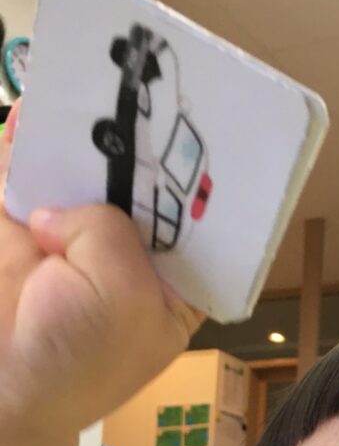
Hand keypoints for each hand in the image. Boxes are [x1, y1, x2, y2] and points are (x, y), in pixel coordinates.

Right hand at [0, 99, 202, 438]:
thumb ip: (110, 231)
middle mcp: (128, 249)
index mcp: (173, 282)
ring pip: (84, 166)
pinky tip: (36, 110)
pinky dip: (26, 138)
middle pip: (143, 180)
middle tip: (152, 87)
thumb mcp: (123, 300)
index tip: (212, 128)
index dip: (204, 178)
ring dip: (85, 131)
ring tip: (95, 82)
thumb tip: (60, 208)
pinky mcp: (18, 219)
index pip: (201, 220)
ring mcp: (72, 231)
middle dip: (145, 140)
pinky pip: (24, 166)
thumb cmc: (75, 362)